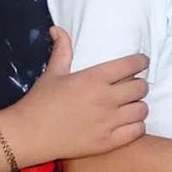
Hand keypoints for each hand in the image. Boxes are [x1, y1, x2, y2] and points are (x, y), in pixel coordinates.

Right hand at [8, 26, 148, 163]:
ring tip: (130, 106)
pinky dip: (136, 125)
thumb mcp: (52, 73)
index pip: (131, 65)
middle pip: (141, 87)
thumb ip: (62, 50)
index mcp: (93, 79)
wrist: (28, 135)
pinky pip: (137, 130)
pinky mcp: (108, 142)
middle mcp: (105, 99)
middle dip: (139, 84)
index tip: (141, 62)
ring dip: (138, 105)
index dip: (141, 61)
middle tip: (132, 87)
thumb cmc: (39, 102)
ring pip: (142, 109)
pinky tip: (127, 123)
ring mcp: (108, 122)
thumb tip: (57, 29)